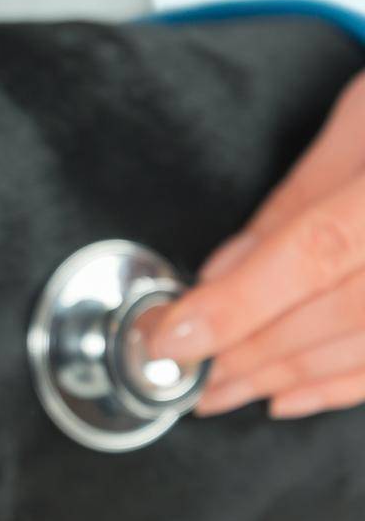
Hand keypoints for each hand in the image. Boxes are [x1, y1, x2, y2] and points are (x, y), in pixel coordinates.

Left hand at [148, 73, 364, 418]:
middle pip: (340, 314)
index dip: (237, 304)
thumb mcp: (359, 124)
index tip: (175, 335)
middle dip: (249, 353)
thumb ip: (295, 201)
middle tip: (184, 371)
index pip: (311, 254)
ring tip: (223, 389)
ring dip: (287, 378)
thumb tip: (226, 266)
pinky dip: (343, 385)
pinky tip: (291, 395)